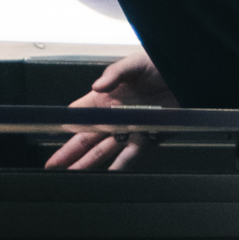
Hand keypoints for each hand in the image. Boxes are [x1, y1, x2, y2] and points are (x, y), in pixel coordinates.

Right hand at [44, 46, 175, 171]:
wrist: (186, 77)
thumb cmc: (158, 64)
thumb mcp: (134, 63)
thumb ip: (114, 74)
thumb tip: (97, 86)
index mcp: (105, 97)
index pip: (79, 113)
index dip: (66, 123)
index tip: (52, 134)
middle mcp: (113, 115)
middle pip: (86, 137)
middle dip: (69, 151)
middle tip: (53, 164)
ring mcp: (128, 129)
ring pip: (103, 150)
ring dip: (87, 163)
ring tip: (72, 175)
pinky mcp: (146, 137)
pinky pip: (130, 156)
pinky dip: (119, 166)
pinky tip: (107, 176)